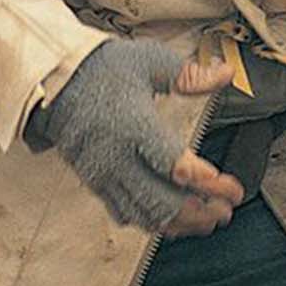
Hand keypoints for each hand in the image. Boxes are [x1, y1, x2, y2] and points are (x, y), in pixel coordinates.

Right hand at [33, 40, 242, 234]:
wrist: (54, 82)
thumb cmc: (101, 69)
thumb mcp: (148, 61)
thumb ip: (189, 74)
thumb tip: (224, 73)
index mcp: (133, 125)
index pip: (176, 167)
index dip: (208, 183)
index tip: (231, 187)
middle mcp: (116, 156)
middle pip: (163, 202)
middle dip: (201, 212)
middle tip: (225, 211)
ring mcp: (103, 174)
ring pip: (145, 215)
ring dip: (180, 224)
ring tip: (207, 220)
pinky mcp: (94, 182)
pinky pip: (125, 213)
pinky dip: (153, 222)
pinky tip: (172, 219)